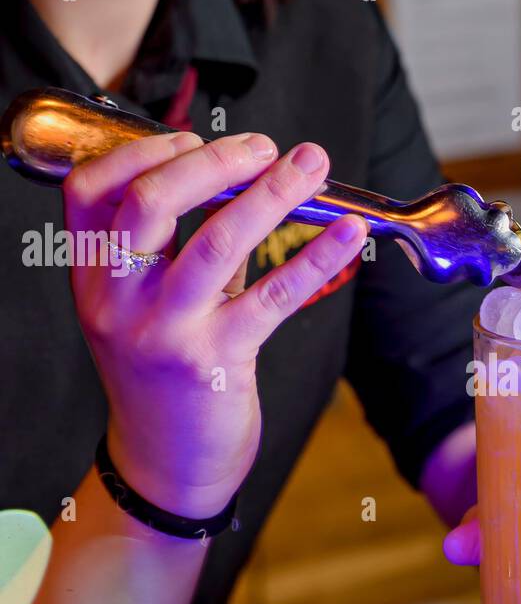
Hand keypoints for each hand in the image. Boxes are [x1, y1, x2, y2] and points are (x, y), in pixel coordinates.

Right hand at [64, 131, 367, 517]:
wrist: (168, 465)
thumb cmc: (164, 375)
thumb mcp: (146, 307)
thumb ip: (176, 248)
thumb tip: (235, 177)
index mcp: (93, 277)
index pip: (90, 191)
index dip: (141, 151)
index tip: (192, 138)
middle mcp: (118, 301)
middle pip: (149, 202)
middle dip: (214, 161)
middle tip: (264, 147)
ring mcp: (166, 332)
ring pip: (216, 242)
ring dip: (272, 193)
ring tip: (311, 165)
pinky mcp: (217, 361)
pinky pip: (274, 296)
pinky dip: (317, 257)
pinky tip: (348, 234)